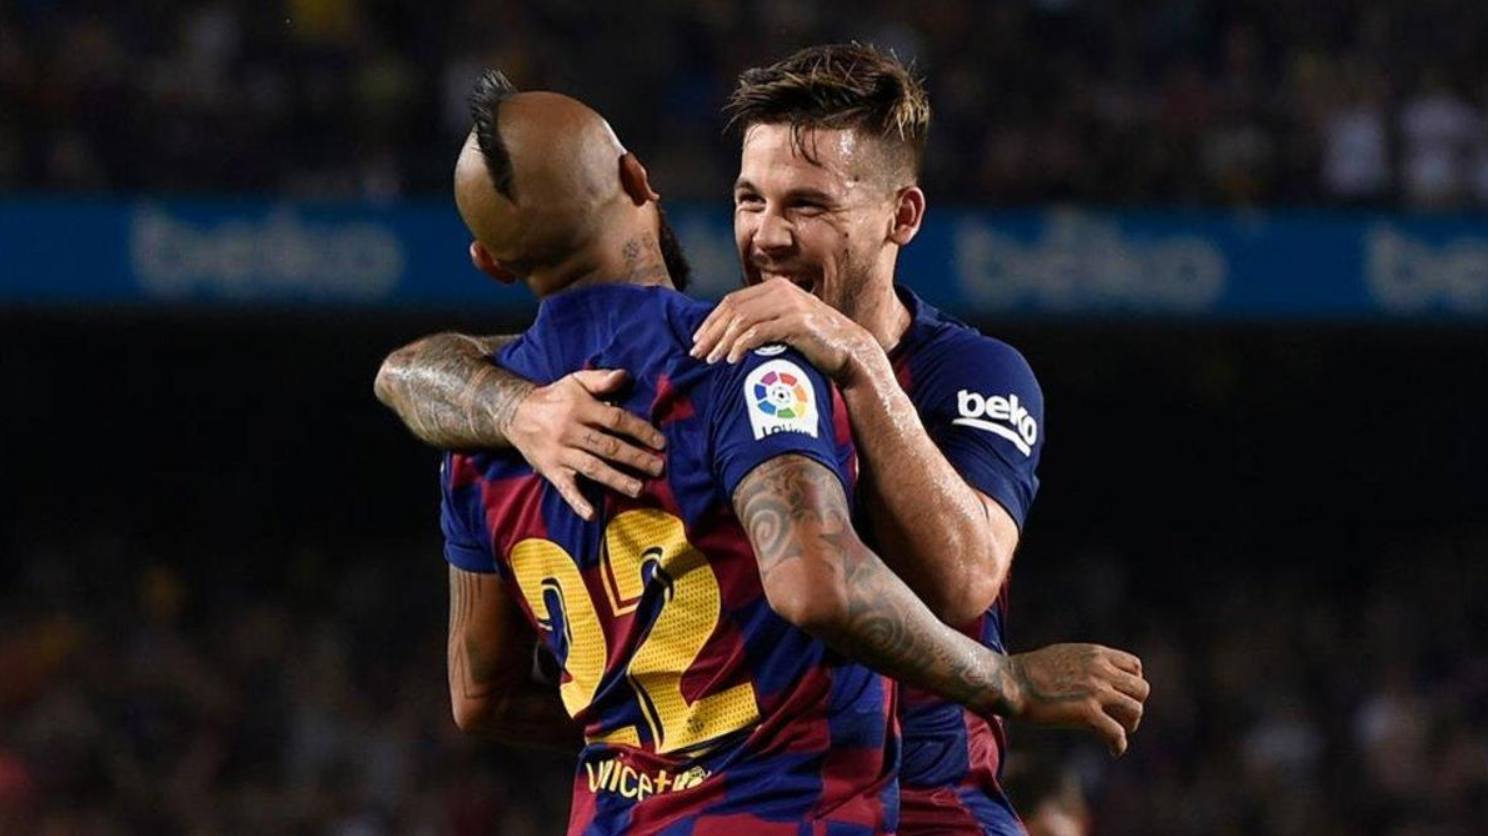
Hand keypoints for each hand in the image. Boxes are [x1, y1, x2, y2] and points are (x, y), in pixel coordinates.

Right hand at [507, 369, 666, 520]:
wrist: (515, 414)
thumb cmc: (555, 397)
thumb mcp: (575, 381)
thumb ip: (600, 379)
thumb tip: (624, 376)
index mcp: (580, 408)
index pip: (616, 420)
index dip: (640, 430)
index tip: (660, 443)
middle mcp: (570, 431)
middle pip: (608, 447)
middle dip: (635, 458)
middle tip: (658, 468)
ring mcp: (560, 453)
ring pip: (592, 468)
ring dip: (617, 480)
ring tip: (639, 489)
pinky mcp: (551, 471)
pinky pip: (565, 488)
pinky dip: (577, 502)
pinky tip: (592, 515)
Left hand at [690, 278, 877, 384]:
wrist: (850, 351)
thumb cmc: (815, 343)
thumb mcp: (786, 325)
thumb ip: (764, 321)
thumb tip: (729, 333)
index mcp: (776, 288)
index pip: (732, 301)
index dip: (711, 321)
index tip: (698, 340)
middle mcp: (782, 291)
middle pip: (733, 309)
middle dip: (711, 332)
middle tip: (697, 352)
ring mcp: (790, 305)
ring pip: (743, 321)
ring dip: (723, 342)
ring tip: (712, 360)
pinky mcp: (797, 322)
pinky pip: (759, 332)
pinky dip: (741, 346)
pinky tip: (733, 360)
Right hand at [999, 644, 1148, 757]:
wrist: (1012, 681)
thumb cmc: (1030, 671)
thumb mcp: (1065, 655)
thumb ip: (1086, 664)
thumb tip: (1094, 675)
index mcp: (1096, 654)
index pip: (1135, 667)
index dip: (1131, 684)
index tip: (1119, 697)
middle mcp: (1101, 670)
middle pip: (1141, 689)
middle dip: (1134, 705)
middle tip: (1120, 718)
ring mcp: (1096, 691)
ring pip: (1136, 710)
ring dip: (1129, 725)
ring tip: (1116, 734)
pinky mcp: (1087, 713)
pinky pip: (1117, 733)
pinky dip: (1119, 745)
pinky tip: (1113, 751)